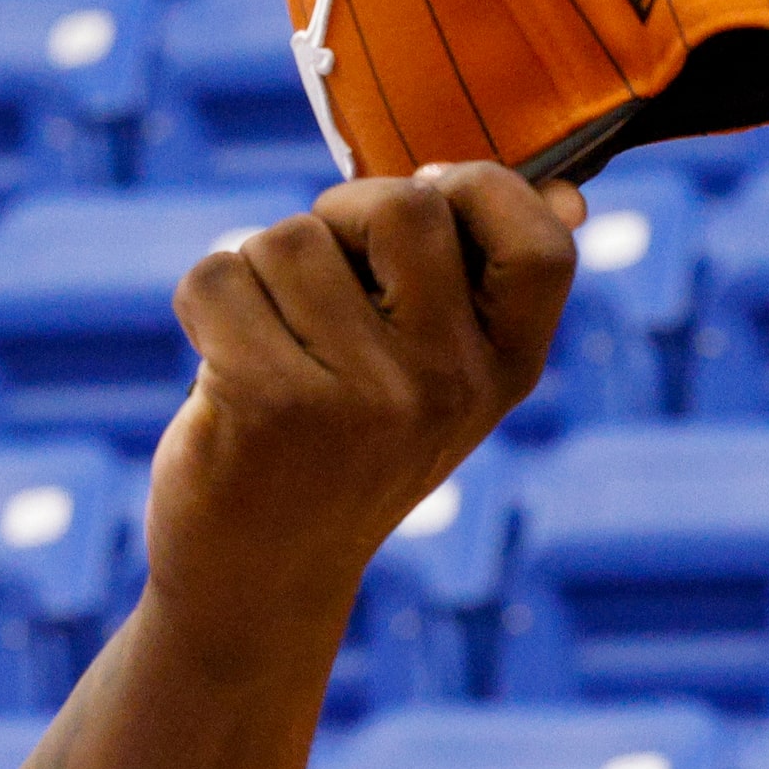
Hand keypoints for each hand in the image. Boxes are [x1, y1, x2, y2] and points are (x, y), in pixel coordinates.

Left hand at [144, 163, 580, 673]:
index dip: (478, 188)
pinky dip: (202, 305)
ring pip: (286, 239)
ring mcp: (365, 398)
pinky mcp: (272, 402)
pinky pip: (217, 276)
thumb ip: (479, 287)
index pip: (542, 242)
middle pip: (401, 205)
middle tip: (316, 279)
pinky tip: (219, 369)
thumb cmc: (338, 451)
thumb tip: (566, 192)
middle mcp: (449, 385)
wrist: (259, 580)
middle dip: (336, 216)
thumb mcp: (434, 381)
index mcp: (507, 370)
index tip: (424, 202)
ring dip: (257, 275)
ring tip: (268, 350)